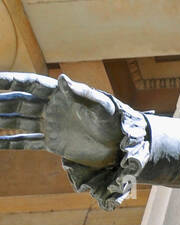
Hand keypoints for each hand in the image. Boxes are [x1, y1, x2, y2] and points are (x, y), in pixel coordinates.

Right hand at [0, 71, 123, 167]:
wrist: (123, 145)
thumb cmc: (116, 121)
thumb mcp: (102, 107)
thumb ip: (82, 94)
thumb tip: (62, 79)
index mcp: (60, 94)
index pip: (28, 84)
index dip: (10, 81)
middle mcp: (50, 107)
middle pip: (17, 101)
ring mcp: (50, 125)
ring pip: (17, 121)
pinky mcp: (53, 143)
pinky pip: (26, 142)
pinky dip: (9, 142)